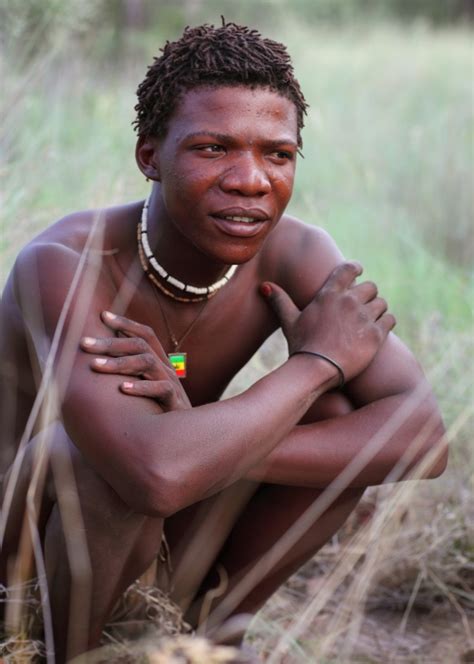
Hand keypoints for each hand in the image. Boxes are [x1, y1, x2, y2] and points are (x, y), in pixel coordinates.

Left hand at [80, 311, 191, 411]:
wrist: (187, 435)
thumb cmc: (158, 411)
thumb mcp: (145, 387)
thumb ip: (129, 372)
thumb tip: (97, 359)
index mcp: (159, 362)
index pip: (145, 334)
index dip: (126, 323)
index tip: (103, 315)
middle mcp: (166, 368)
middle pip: (140, 345)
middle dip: (110, 342)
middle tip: (84, 343)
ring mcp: (171, 384)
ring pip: (148, 363)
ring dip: (119, 363)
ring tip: (95, 365)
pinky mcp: (175, 403)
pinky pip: (161, 390)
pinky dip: (142, 387)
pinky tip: (122, 389)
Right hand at [261, 262, 395, 382]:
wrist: (316, 370)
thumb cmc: (301, 345)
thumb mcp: (289, 321)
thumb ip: (279, 301)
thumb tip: (264, 286)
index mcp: (329, 294)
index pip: (348, 269)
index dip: (355, 268)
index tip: (358, 271)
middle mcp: (349, 301)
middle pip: (370, 287)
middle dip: (368, 295)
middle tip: (363, 305)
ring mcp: (364, 317)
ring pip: (381, 303)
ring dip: (377, 310)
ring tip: (370, 320)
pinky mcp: (376, 334)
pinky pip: (390, 319)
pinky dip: (386, 323)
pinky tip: (379, 330)